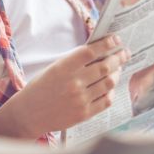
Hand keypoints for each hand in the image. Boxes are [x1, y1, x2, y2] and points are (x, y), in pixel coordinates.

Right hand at [13, 35, 129, 136]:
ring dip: (117, 73)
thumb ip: (74, 62)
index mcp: (63, 68)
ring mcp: (81, 99)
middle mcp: (73, 83)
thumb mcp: (53, 68)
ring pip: (109, 83)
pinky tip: (110, 87)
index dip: (106, 44)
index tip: (115, 39)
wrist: (29, 114)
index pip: (91, 52)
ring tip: (118, 68)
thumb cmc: (40, 88)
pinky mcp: (85, 114)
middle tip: (124, 52)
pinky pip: (106, 100)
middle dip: (118, 57)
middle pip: (105, 67)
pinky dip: (111, 91)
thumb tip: (99, 52)